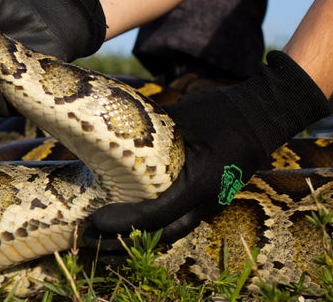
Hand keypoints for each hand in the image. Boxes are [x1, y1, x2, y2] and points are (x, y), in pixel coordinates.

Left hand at [83, 51, 331, 251]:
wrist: (262, 115)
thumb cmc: (223, 111)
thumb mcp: (183, 115)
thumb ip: (150, 125)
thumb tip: (110, 124)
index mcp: (201, 182)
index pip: (156, 214)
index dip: (123, 222)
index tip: (95, 222)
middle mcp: (207, 200)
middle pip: (160, 234)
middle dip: (123, 241)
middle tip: (90, 238)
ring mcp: (210, 203)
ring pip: (169, 232)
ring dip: (136, 238)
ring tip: (104, 238)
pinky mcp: (207, 200)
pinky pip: (177, 221)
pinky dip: (151, 227)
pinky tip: (127, 224)